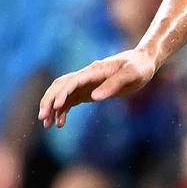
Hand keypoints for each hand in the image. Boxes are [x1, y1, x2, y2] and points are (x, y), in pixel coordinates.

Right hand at [39, 49, 157, 128]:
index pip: (72, 81)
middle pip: (60, 86)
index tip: (56, 107)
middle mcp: (86, 76)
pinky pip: (71, 100)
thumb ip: (113, 84)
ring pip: (62, 94)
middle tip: (42, 118)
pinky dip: (63, 111)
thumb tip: (94, 97)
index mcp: (94, 70)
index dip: (62, 93)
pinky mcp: (89, 91)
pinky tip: (60, 123)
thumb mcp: (131, 75)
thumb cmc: (139, 67)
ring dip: (52, 108)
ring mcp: (86, 84)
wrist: (144, 62)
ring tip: (47, 124)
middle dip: (49, 101)